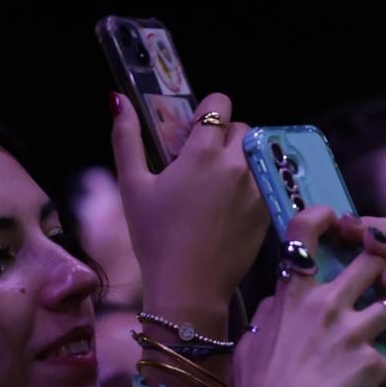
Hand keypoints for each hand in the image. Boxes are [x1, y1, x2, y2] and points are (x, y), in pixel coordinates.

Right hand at [109, 92, 268, 312]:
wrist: (189, 287)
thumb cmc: (156, 238)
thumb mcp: (132, 186)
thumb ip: (126, 138)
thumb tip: (117, 100)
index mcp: (202, 153)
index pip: (219, 105)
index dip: (207, 112)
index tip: (194, 130)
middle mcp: (237, 165)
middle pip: (242, 128)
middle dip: (224, 136)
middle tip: (203, 162)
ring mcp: (258, 189)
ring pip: (258, 155)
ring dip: (242, 159)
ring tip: (219, 185)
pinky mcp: (268, 211)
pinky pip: (267, 182)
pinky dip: (254, 185)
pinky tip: (231, 207)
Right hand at [230, 207, 385, 386]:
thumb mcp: (250, 343)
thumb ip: (270, 315)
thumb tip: (277, 301)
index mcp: (292, 296)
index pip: (305, 231)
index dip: (325, 217)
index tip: (339, 221)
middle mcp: (325, 304)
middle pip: (373, 260)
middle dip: (385, 270)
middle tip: (385, 290)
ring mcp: (352, 331)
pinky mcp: (373, 363)